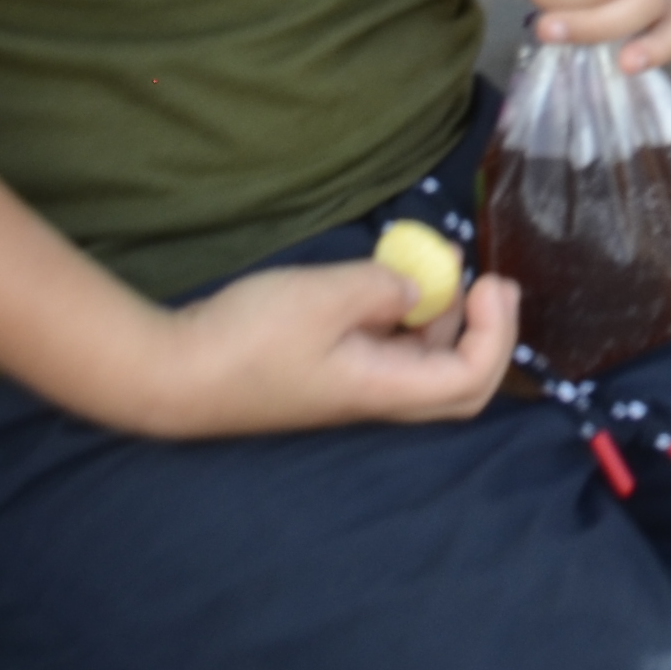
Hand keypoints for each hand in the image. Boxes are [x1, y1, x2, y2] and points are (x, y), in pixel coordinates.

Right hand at [129, 253, 515, 435]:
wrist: (174, 375)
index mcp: (381, 389)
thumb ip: (382, 287)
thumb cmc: (247, 338)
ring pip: (423, 366)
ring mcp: (350, 389)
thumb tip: (418, 291)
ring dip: (443, 321)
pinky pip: (387, 353)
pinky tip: (387, 284)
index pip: (470, 381)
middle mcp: (374, 399)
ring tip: (432, 270)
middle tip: (485, 282)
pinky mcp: (328, 375)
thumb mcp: (324, 295)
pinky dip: (404, 320)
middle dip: (484, 333)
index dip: (497, 334)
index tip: (489, 282)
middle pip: (458, 384)